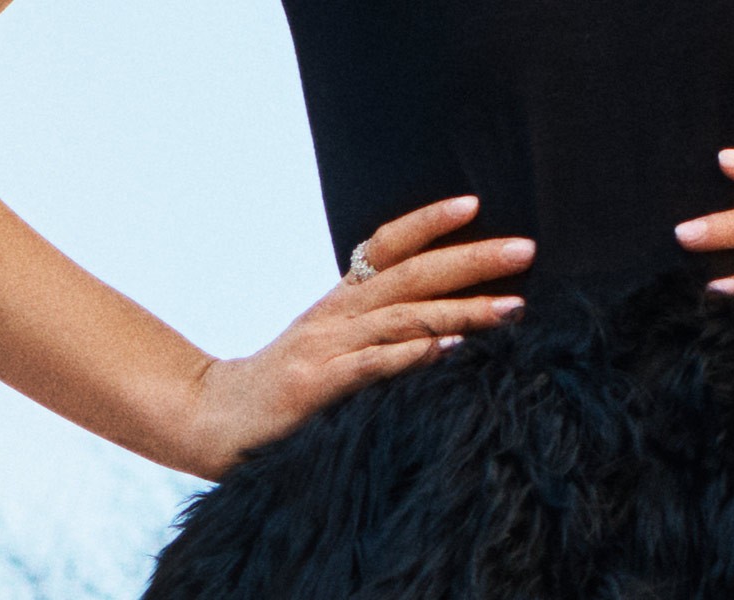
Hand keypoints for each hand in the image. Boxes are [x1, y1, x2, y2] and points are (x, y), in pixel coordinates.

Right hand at [167, 196, 532, 478]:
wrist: (208, 420)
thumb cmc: (279, 392)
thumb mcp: (326, 350)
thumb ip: (373, 334)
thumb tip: (444, 329)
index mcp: (338, 304)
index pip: (385, 248)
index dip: (428, 222)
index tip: (475, 204)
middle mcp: (334, 318)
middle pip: (410, 276)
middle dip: (472, 259)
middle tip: (525, 248)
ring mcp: (324, 350)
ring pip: (403, 319)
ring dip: (462, 310)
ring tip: (512, 306)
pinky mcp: (314, 388)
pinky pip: (371, 367)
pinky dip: (412, 356)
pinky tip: (452, 351)